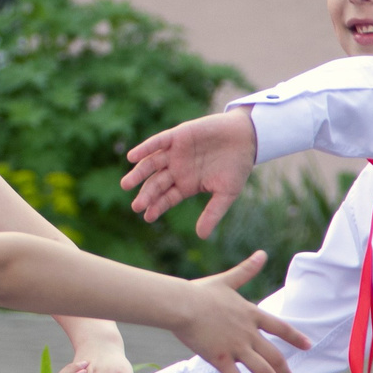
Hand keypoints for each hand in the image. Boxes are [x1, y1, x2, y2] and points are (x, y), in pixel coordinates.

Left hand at [121, 109, 256, 239]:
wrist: (246, 138)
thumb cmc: (237, 166)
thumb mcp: (226, 194)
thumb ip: (213, 213)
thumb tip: (201, 236)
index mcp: (186, 184)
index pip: (166, 198)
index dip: (157, 207)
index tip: (147, 217)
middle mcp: (177, 169)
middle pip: (156, 184)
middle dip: (146, 195)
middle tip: (136, 206)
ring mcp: (175, 153)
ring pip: (151, 164)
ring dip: (138, 173)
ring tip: (126, 184)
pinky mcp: (177, 136)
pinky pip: (158, 142)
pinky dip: (145, 148)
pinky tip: (132, 157)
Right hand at [167, 250, 308, 372]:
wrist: (181, 304)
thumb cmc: (200, 291)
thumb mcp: (227, 280)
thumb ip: (246, 270)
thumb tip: (262, 254)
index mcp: (251, 314)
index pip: (280, 327)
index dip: (295, 337)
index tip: (308, 346)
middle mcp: (248, 333)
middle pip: (275, 356)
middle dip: (286, 372)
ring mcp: (236, 347)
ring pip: (262, 371)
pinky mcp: (220, 358)